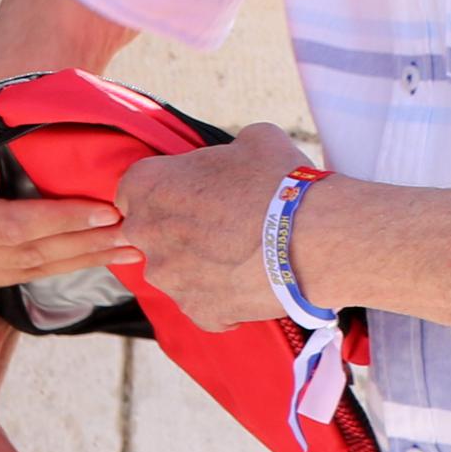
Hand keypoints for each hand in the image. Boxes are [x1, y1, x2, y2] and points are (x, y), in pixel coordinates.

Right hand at [0, 108, 130, 297]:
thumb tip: (52, 145)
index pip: (15, 227)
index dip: (66, 220)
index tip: (110, 209)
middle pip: (26, 258)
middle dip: (86, 245)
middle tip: (138, 232)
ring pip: (22, 273)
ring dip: (76, 260)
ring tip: (125, 247)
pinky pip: (6, 275)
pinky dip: (47, 263)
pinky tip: (83, 253)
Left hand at [108, 122, 313, 328]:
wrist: (314, 238)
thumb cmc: (279, 182)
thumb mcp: (251, 140)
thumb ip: (226, 150)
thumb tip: (237, 154)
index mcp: (145, 185)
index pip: (136, 190)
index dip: (166, 193)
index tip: (192, 197)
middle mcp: (145, 233)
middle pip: (152, 233)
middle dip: (178, 232)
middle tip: (219, 228)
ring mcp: (169, 277)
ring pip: (175, 272)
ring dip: (199, 267)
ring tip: (241, 257)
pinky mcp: (198, 311)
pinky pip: (203, 306)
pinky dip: (222, 299)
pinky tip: (249, 284)